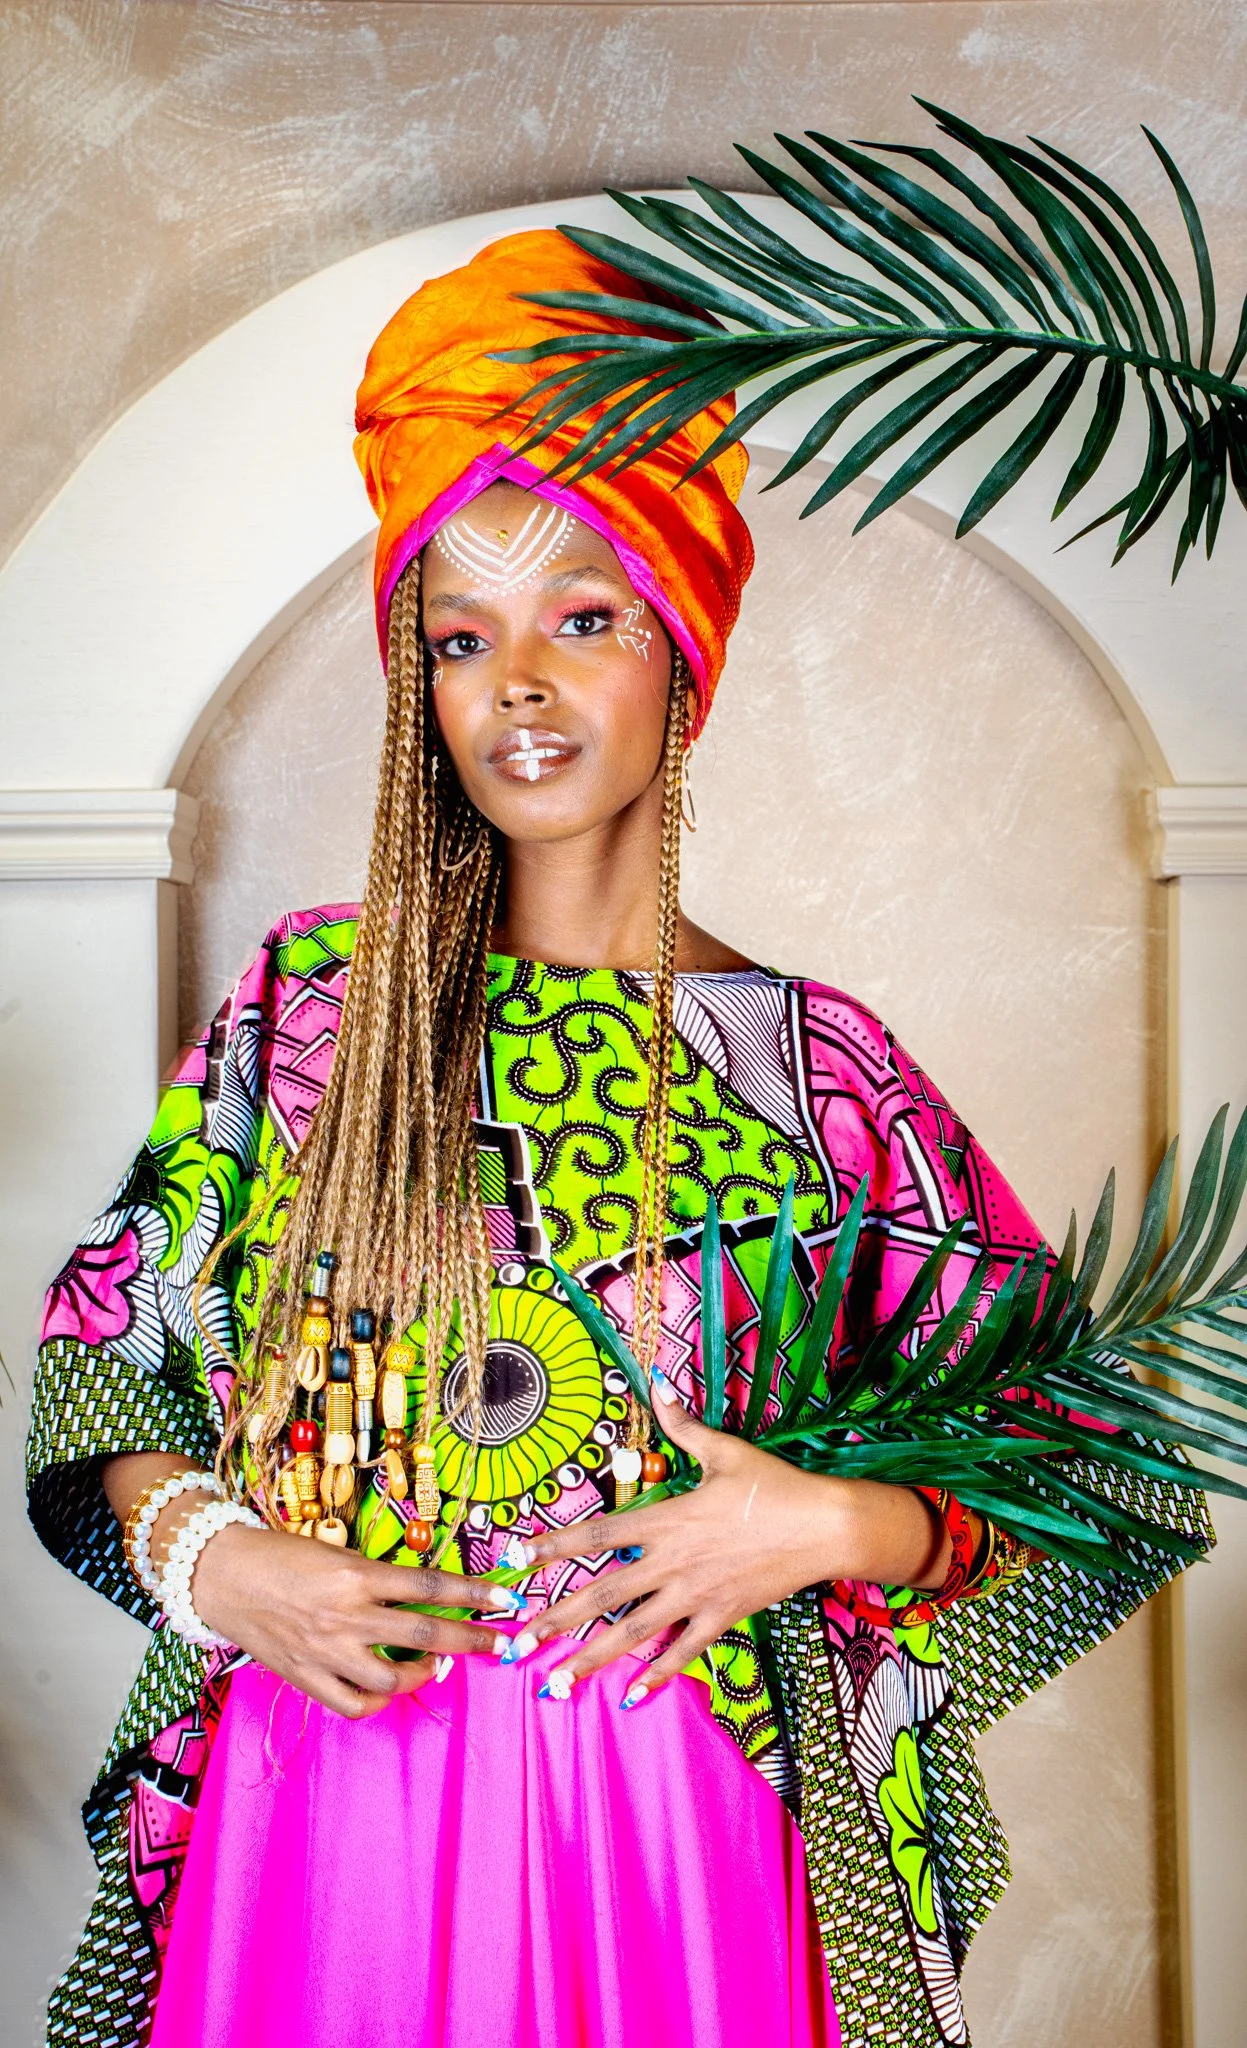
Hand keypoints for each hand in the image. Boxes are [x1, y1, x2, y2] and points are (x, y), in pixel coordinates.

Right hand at [191, 1523, 521, 1718]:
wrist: (221, 1575)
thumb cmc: (281, 1555)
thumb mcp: (337, 1552)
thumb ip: (377, 1578)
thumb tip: (423, 1596)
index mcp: (357, 1576)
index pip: (432, 1586)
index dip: (475, 1593)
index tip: (506, 1600)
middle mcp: (346, 1616)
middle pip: (426, 1635)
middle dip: (472, 1640)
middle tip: (500, 1642)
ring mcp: (326, 1652)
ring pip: (393, 1678)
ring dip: (424, 1674)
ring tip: (436, 1664)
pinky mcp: (305, 1677)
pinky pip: (354, 1704)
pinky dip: (378, 1700)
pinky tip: (387, 1686)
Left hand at [506, 1370, 950, 1705]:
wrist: (827, 1526)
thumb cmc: (774, 1484)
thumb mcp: (725, 1449)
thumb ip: (682, 1424)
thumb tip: (657, 1382)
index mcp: (667, 1519)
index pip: (597, 1535)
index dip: (553, 1547)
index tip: (516, 1560)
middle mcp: (672, 1562)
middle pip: (601, 1595)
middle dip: (555, 1621)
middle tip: (516, 1643)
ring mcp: (696, 1596)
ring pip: (632, 1633)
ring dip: (590, 1660)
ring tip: (554, 1684)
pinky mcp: (722, 1618)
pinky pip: (682, 1653)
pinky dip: (655, 1677)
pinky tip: (630, 1698)